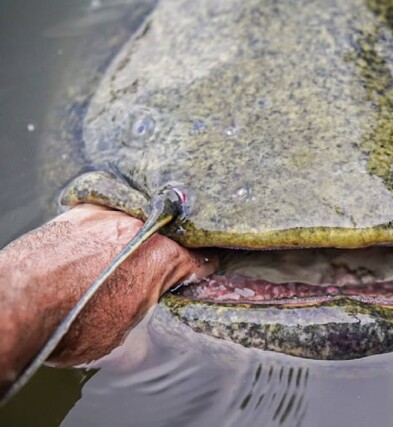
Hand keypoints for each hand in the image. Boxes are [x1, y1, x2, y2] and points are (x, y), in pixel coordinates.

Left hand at [0, 204, 214, 390]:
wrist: (14, 305)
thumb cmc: (68, 323)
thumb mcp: (121, 337)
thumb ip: (149, 323)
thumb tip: (149, 344)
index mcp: (163, 254)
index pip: (200, 260)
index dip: (201, 273)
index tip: (197, 279)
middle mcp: (140, 224)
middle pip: (167, 237)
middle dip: (164, 256)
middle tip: (151, 278)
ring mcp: (108, 213)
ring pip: (135, 223)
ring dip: (134, 241)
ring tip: (115, 266)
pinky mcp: (79, 210)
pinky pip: (104, 216)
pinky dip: (104, 231)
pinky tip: (93, 251)